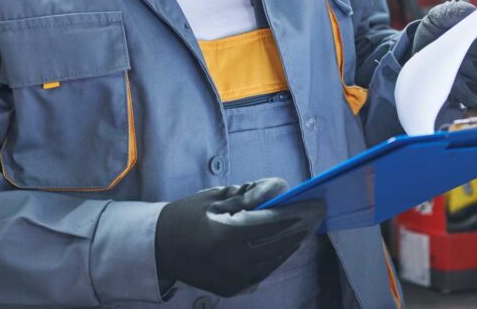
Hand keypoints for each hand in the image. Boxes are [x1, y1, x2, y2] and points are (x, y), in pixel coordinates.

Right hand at [155, 177, 325, 296]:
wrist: (159, 247)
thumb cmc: (187, 215)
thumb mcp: (216, 197)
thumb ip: (250, 194)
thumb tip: (282, 188)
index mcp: (228, 234)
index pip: (274, 222)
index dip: (298, 212)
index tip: (317, 203)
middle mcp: (234, 261)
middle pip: (279, 242)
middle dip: (301, 226)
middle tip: (317, 214)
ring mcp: (234, 279)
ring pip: (275, 259)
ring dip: (292, 243)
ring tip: (305, 227)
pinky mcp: (232, 288)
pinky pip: (263, 272)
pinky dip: (277, 257)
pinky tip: (286, 245)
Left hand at [412, 0, 476, 107]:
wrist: (420, 55)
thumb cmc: (436, 31)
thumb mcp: (439, 16)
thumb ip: (455, 11)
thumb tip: (471, 13)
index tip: (472, 30)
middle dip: (476, 51)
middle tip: (458, 50)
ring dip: (464, 70)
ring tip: (447, 64)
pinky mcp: (476, 92)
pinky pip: (474, 94)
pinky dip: (459, 89)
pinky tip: (447, 81)